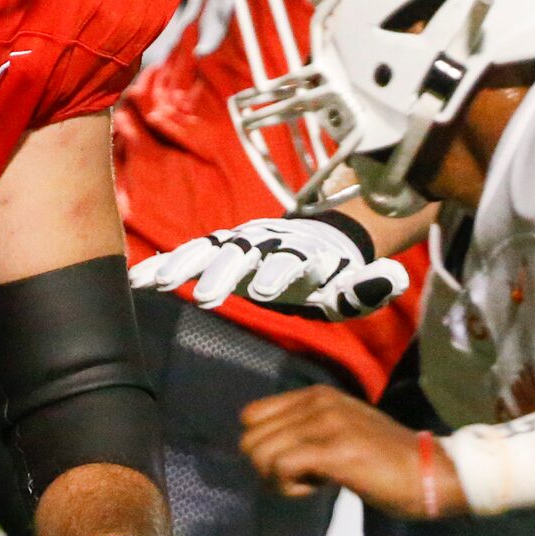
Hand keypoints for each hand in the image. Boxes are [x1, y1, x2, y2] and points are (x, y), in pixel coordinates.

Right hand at [130, 216, 410, 320]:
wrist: (318, 241)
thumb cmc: (335, 276)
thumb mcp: (355, 286)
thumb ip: (369, 287)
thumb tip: (396, 276)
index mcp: (302, 256)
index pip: (290, 263)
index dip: (280, 272)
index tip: (269, 288)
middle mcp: (268, 245)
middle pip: (243, 255)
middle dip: (225, 272)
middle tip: (207, 294)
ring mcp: (241, 245)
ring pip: (209, 250)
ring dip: (183, 265)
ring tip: (155, 281)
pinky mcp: (221, 249)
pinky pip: (189, 255)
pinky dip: (165, 265)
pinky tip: (138, 279)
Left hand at [239, 385, 458, 517]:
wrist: (430, 473)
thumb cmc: (387, 459)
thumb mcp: (341, 429)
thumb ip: (307, 429)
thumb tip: (268, 448)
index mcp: (316, 395)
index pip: (251, 415)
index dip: (264, 446)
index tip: (294, 460)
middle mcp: (317, 402)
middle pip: (250, 439)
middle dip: (268, 467)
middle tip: (302, 476)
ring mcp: (326, 424)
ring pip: (260, 453)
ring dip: (279, 479)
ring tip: (312, 482)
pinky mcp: (334, 451)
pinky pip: (281, 468)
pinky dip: (290, 487)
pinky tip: (317, 489)